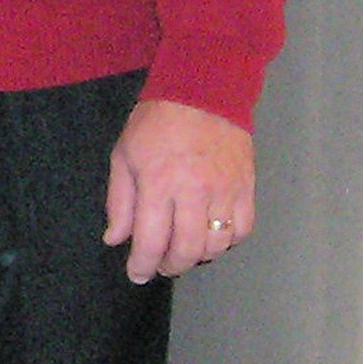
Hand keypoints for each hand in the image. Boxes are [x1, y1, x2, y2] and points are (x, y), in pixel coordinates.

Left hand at [103, 99, 255, 282]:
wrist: (203, 89)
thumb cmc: (157, 122)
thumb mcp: (124, 156)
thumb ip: (119, 202)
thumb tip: (116, 240)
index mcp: (159, 183)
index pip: (151, 241)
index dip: (142, 265)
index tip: (137, 273)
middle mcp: (194, 191)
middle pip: (187, 251)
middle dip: (170, 266)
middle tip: (161, 264)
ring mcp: (225, 190)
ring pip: (217, 245)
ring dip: (198, 256)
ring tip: (185, 249)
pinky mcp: (246, 186)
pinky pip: (242, 228)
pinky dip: (228, 241)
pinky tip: (212, 235)